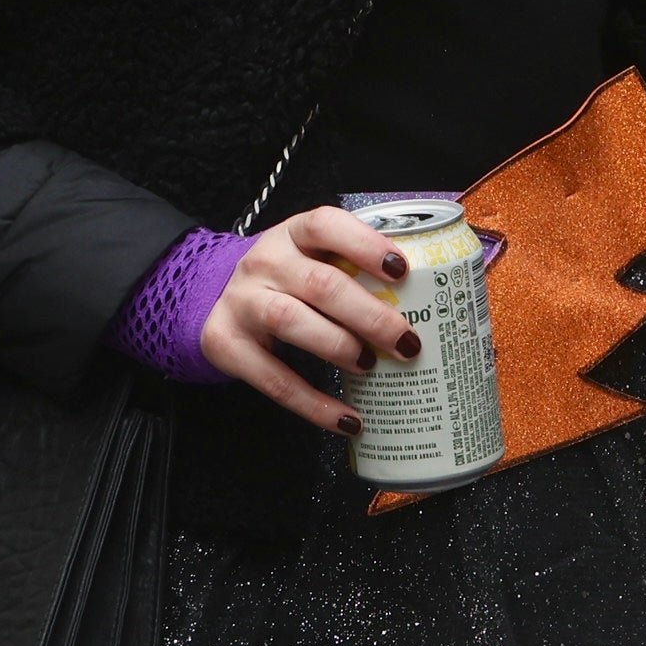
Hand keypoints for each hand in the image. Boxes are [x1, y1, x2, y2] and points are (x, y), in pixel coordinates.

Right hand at [195, 206, 421, 434]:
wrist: (214, 296)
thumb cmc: (289, 277)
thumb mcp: (313, 258)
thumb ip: (354, 269)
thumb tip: (430, 303)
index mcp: (293, 233)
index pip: (326, 225)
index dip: (365, 245)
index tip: (403, 270)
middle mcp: (264, 262)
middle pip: (319, 284)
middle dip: (368, 314)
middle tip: (406, 341)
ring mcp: (241, 302)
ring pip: (290, 322)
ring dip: (337, 346)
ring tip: (370, 365)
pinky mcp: (225, 344)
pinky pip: (272, 378)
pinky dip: (312, 404)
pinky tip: (346, 419)